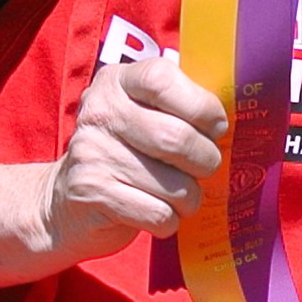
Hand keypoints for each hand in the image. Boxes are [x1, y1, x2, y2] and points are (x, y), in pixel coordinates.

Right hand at [41, 59, 227, 262]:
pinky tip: (156, 213)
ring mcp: (92, 154)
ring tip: (179, 195)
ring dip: (189, 198)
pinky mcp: (92, 195)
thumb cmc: (124, 154)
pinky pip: (158, 214)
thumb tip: (239, 109)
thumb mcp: (140, 116)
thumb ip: (178, 105)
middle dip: (205, 160)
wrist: (61, 204)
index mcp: (116, 82)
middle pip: (176, 138)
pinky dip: (169, 221)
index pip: (163, 81)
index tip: (216, 127)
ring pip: (174, 185)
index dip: (201, 106)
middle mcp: (100, 113)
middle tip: (205, 167)